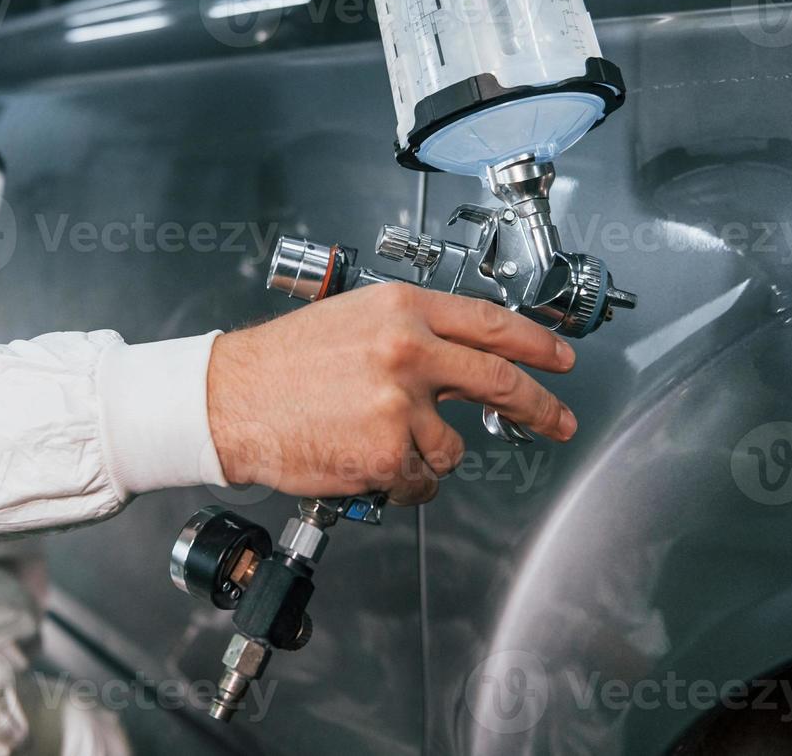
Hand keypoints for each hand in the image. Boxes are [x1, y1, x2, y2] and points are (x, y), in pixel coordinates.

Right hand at [205, 283, 577, 505]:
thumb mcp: (354, 319)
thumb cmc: (283, 361)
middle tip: (559, 420)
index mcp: (402, 309)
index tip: (560, 359)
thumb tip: (466, 353)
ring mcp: (401, 404)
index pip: (492, 324)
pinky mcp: (388, 453)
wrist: (230, 398)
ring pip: (454, 446)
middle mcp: (409, 351)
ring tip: (385, 442)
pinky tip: (368, 461)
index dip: (537, 344)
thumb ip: (412, 330)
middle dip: (541, 407)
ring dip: (431, 454)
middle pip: (502, 381)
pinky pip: (421, 480)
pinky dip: (403, 481)